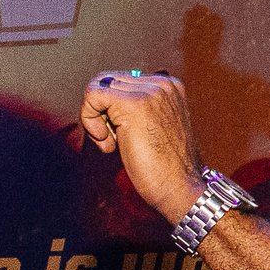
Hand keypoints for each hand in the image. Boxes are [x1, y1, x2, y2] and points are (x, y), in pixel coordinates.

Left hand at [79, 70, 203, 222]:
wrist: (180, 189)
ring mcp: (150, 91)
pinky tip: (107, 142)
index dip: (111, 110)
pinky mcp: (134, 104)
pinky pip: (93, 96)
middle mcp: (161, 83)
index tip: (123, 136)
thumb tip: (105, 99)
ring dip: (96, 119)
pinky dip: (90, 120)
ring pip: (96, 88)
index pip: (120, 81)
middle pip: (106, 82)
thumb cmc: (166, 168)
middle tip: (114, 141)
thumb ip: (138, 109)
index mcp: (168, 86)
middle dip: (102, 114)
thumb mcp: (155, 127)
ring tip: (113, 143)